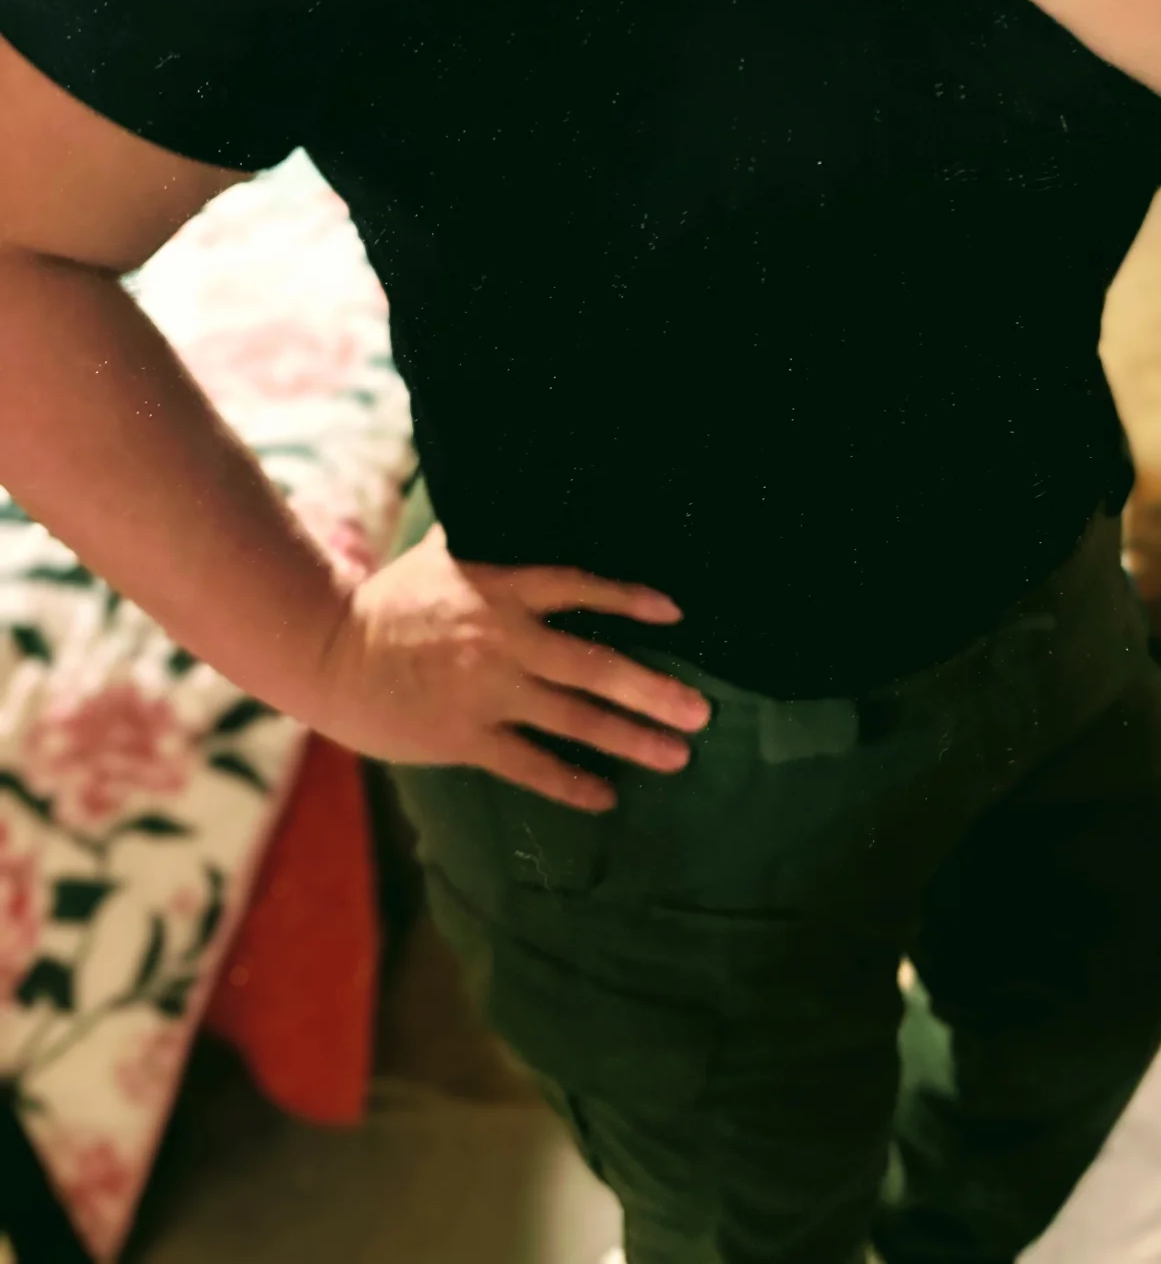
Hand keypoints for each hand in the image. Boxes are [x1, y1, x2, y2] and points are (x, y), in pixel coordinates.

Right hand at [312, 524, 711, 810]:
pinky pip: (529, 764)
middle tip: (701, 711)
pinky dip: (571, 782)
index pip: (579, 588)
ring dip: (631, 738)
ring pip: (574, 719)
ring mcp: (487, 691)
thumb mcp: (439, 556)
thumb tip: (506, 498)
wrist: (326, 651)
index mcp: (501, 589)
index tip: (674, 613)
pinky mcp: (465, 736)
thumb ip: (483, 539)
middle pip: (595, 665)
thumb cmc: (384, 601)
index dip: (628, 599)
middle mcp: (505, 640)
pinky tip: (606, 795)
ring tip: (678, 754)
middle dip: (654, 690)